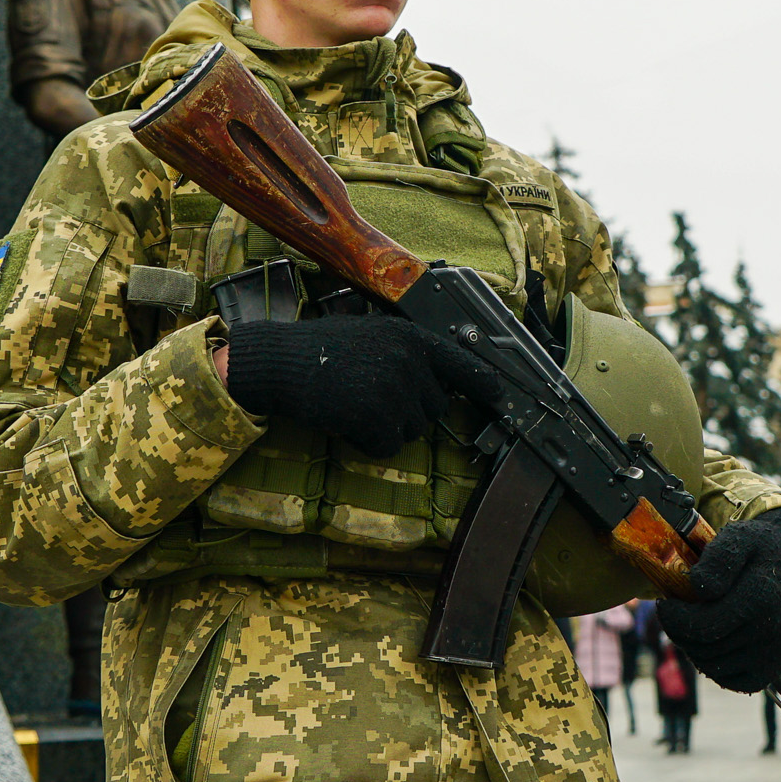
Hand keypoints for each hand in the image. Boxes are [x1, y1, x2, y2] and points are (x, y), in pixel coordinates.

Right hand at [224, 315, 500, 457]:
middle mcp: (410, 361)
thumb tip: (435, 381)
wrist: (280, 362)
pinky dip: (367, 443)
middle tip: (372, 399)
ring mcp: (394, 389)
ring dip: (387, 428)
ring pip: (412, 430)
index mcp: (411, 338)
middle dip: (410, 413)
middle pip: (434, 408)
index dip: (482, 384)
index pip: (462, 364)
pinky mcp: (375, 417)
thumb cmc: (319, 348)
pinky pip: (387, 446)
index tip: (499, 397)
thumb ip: (404, 353)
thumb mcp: (371, 334)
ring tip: (354, 405)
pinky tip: (345, 421)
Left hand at [656, 508, 780, 692]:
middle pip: (704, 648)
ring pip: (714, 667)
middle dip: (679, 631)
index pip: (701, 626)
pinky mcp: (776, 668)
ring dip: (693, 649)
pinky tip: (710, 644)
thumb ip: (718, 558)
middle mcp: (773, 631)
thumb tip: (698, 587)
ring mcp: (777, 654)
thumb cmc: (764, 550)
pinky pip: (734, 681)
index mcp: (761, 597)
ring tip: (692, 626)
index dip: (673, 618)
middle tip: (675, 614)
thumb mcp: (740, 538)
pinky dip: (715, 667)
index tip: (666, 603)